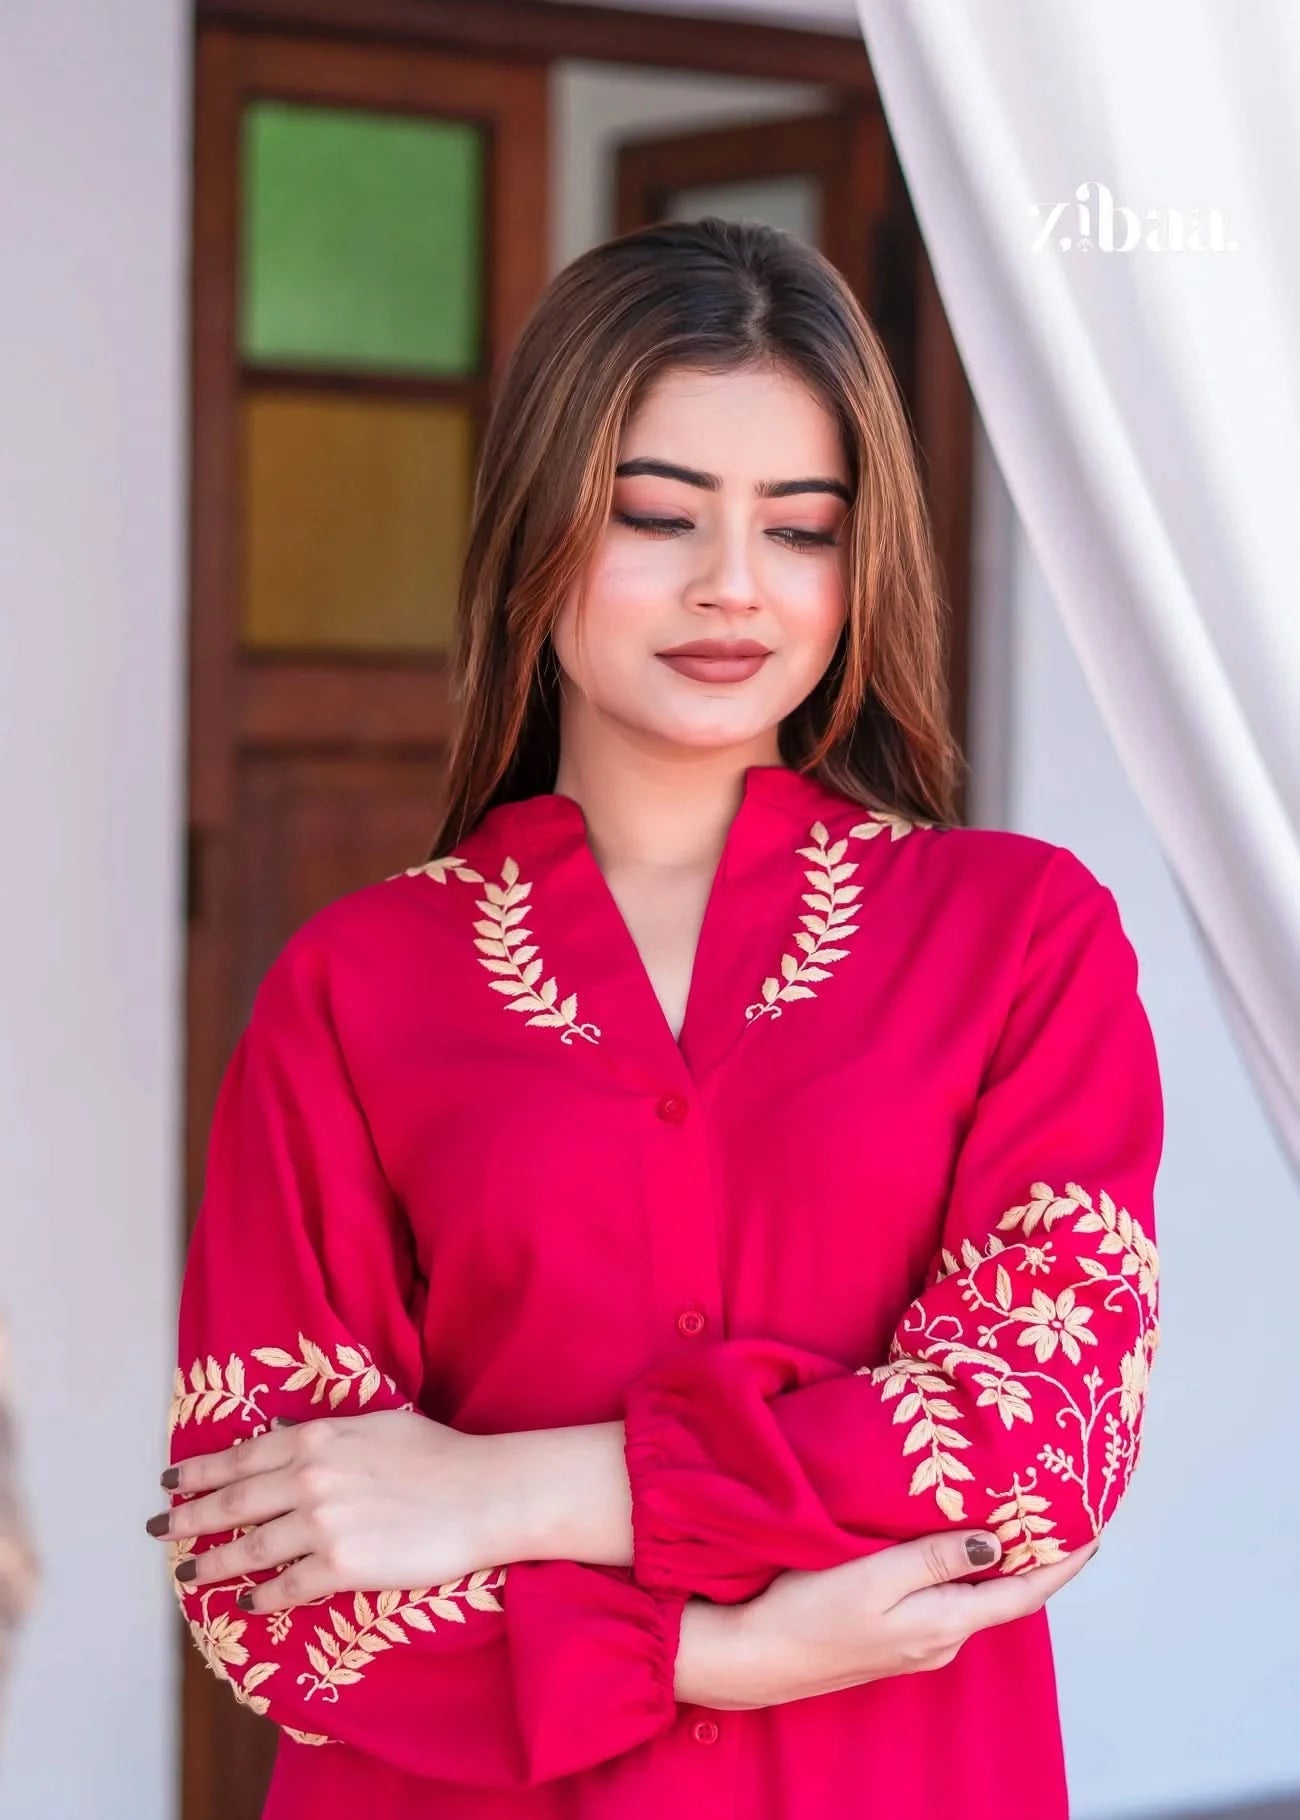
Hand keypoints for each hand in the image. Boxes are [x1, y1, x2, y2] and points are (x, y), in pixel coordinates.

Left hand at [147, 1411, 524, 1613]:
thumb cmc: (437, 1454)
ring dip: (212, 1564)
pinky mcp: (341, 1567)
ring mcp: (322, 1524)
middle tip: (158, 1530)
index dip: (199, 1472)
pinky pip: (285, 1587)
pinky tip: (245, 1602)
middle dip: (188, 1518)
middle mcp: (308, 1478)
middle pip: (232, 1504)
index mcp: (315, 1437)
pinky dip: (259, 1597)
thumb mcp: (374, 1423)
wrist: (483, 1493)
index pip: (240, 1457)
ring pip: (248, 1550)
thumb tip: (276, 1430)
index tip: (170, 1482)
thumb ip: (321, 1433)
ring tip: (188, 1573)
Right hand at [673, 1529, 1099, 1709]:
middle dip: (1033, 1554)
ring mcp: (918, 1643)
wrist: (756, 1657)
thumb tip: (995, 1544)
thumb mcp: (872, 1576)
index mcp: (943, 1624)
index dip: (1062, 1563)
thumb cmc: (806, 1611)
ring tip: (1014, 1513)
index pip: (1022, 1593)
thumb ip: (934, 1559)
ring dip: (998, 1560)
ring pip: (975, 1595)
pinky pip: (948, 1599)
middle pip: (1004, 1594)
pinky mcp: (896, 1637)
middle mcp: (941, 1640)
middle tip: (1054, 1506)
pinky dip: (966, 1570)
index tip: (1093, 1531)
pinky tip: (957, 1543)